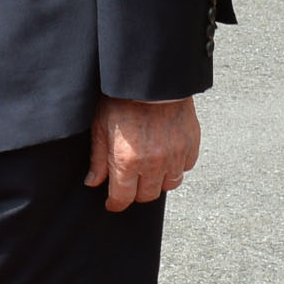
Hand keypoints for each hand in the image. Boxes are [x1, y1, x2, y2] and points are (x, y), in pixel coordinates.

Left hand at [85, 96, 198, 211]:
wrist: (152, 80)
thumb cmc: (121, 99)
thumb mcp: (101, 127)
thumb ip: (98, 158)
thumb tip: (93, 182)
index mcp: (127, 160)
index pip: (123, 198)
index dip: (115, 203)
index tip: (112, 203)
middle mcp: (153, 164)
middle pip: (147, 195)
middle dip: (135, 193)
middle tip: (129, 182)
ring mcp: (175, 156)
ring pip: (169, 185)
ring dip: (157, 181)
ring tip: (148, 169)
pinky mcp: (191, 146)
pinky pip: (185, 167)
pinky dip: (176, 166)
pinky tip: (166, 155)